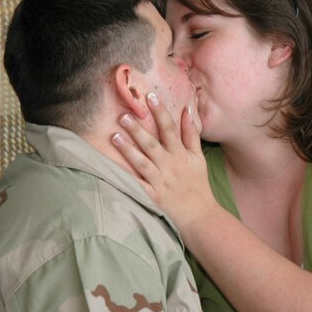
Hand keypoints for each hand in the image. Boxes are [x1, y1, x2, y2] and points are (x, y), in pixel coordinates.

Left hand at [112, 92, 216, 229]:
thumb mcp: (199, 158)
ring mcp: (159, 181)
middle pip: (152, 144)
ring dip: (128, 149)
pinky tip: (112, 167)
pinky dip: (125, 176)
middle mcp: (169, 166)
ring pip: (142, 163)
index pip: (170, 129)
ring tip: (115, 136)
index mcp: (181, 155)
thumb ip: (192, 134)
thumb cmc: (197, 184)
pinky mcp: (152, 196)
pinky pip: (136, 185)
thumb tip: (187, 111)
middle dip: (138, 129)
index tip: (151, 96)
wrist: (199, 215)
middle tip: (124, 114)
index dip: (161, 112)